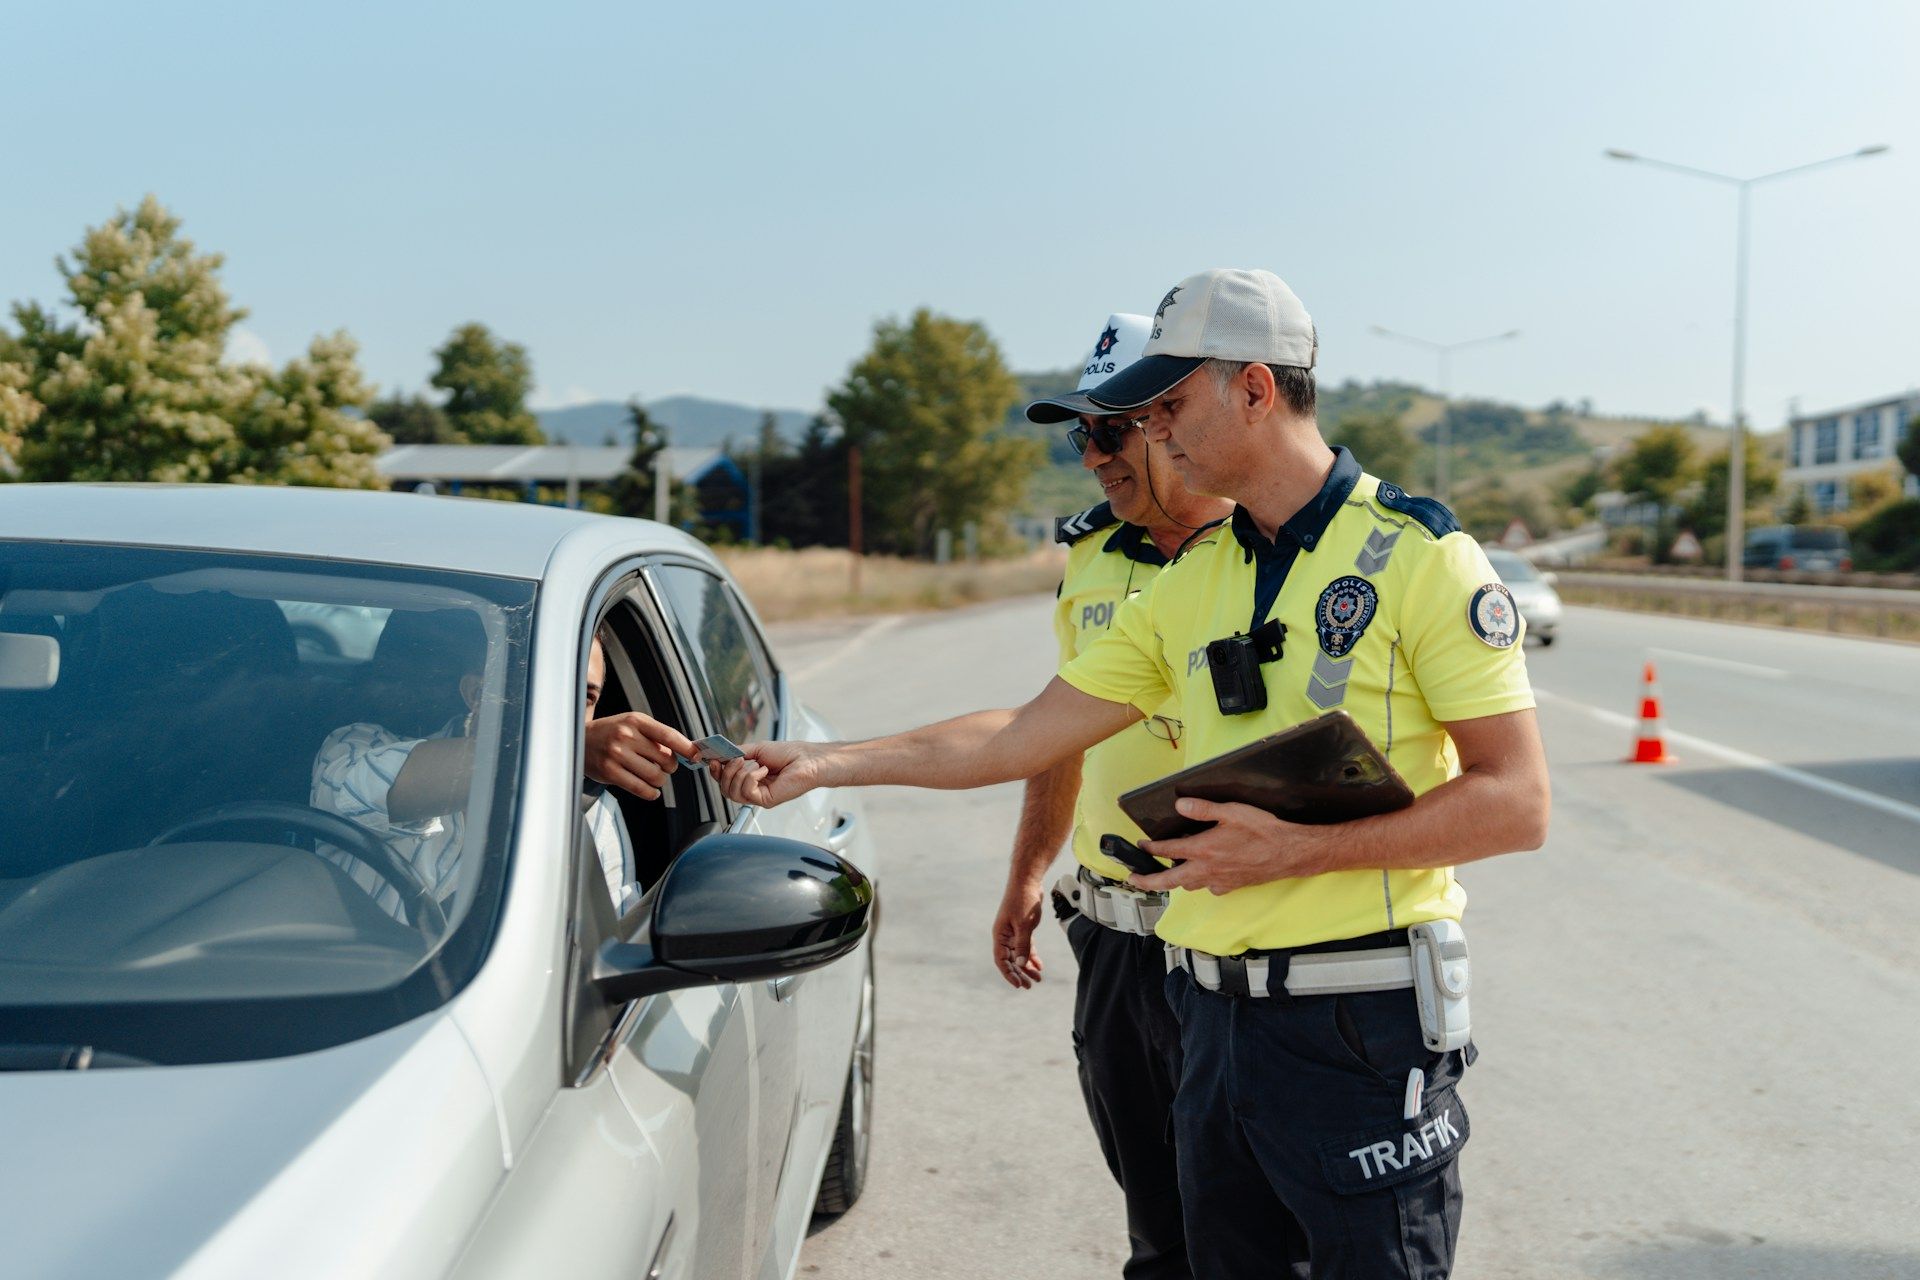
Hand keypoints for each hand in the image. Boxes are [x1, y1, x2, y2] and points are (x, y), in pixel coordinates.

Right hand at [585, 713, 696, 800]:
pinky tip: (651, 791)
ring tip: (654, 777)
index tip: (697, 755)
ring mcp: (617, 755)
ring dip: (660, 780)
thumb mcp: (632, 723)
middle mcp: (626, 736)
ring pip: (655, 776)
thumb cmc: (611, 732)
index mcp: (636, 721)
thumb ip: (655, 735)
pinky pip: (641, 789)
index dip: (686, 747)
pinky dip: (651, 793)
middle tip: (663, 766)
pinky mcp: (610, 773)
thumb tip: (685, 751)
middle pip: (665, 759)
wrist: (579, 741)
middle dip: (669, 766)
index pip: (668, 735)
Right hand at [713, 740, 828, 807]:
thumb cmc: (790, 754)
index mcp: (749, 777)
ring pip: (732, 792)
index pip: (724, 780)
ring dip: (739, 774)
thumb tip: (720, 754)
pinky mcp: (765, 801)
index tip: (711, 759)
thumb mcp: (757, 749)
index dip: (715, 771)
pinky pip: (746, 792)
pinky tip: (764, 770)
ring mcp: (758, 796)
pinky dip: (751, 777)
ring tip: (754, 764)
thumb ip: (738, 752)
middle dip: (726, 772)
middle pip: (725, 789)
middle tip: (737, 759)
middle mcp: (752, 789)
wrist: (808, 759)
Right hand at [991, 879, 1045, 989]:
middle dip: (1020, 973)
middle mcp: (1004, 935)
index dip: (1009, 974)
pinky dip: (1032, 955)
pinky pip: (1026, 946)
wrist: (1028, 882)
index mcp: (1000, 935)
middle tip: (1030, 986)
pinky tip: (1039, 964)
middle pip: (1010, 960)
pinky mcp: (1022, 928)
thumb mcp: (1024, 925)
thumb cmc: (1023, 901)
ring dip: (1027, 966)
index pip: (1001, 960)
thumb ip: (1023, 945)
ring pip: (1019, 954)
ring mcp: (1013, 932)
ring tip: (1037, 978)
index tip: (1018, 984)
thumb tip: (1021, 964)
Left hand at [1129, 797, 1330, 894]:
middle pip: (1169, 881)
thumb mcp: (1232, 811)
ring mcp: (1219, 881)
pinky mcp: (1231, 887)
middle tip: (1134, 879)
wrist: (1289, 853)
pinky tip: (1204, 875)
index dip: (1151, 848)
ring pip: (1188, 886)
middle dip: (1147, 881)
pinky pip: (1209, 888)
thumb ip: (1204, 809)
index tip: (1141, 846)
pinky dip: (1201, 883)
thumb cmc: (1263, 831)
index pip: (1167, 850)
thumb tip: (1180, 806)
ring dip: (1175, 881)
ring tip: (1167, 874)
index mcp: (1203, 849)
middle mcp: (1207, 869)